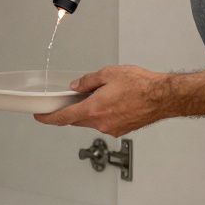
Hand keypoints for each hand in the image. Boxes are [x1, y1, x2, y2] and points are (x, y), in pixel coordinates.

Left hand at [33, 65, 171, 136]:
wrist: (163, 97)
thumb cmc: (141, 85)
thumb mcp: (109, 74)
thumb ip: (88, 81)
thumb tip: (76, 87)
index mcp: (94, 109)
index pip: (64, 117)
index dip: (49, 118)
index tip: (40, 117)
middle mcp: (101, 123)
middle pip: (77, 120)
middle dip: (72, 110)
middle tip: (72, 98)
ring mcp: (111, 128)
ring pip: (92, 121)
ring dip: (90, 111)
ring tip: (103, 95)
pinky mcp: (121, 130)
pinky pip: (105, 123)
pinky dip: (103, 114)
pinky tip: (113, 103)